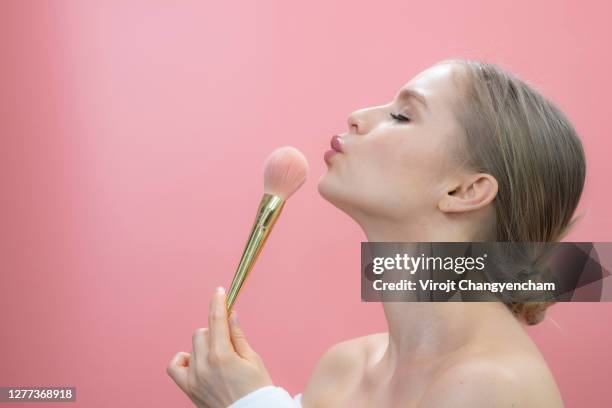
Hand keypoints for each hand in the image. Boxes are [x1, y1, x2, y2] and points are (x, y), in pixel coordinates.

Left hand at [167, 286, 273, 406]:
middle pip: (202, 332)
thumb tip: (230, 315)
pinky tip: (197, 362)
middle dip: (215, 332)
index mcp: (222, 355)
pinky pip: (175, 366)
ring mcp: (194, 378)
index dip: (218, 302)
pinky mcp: (189, 389)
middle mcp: (204, 365)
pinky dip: (184, 359)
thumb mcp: (253, 360)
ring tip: (219, 358)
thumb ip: (238, 335)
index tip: (219, 291)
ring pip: (192, 346)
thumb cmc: (257, 390)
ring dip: (204, 345)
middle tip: (229, 344)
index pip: (216, 319)